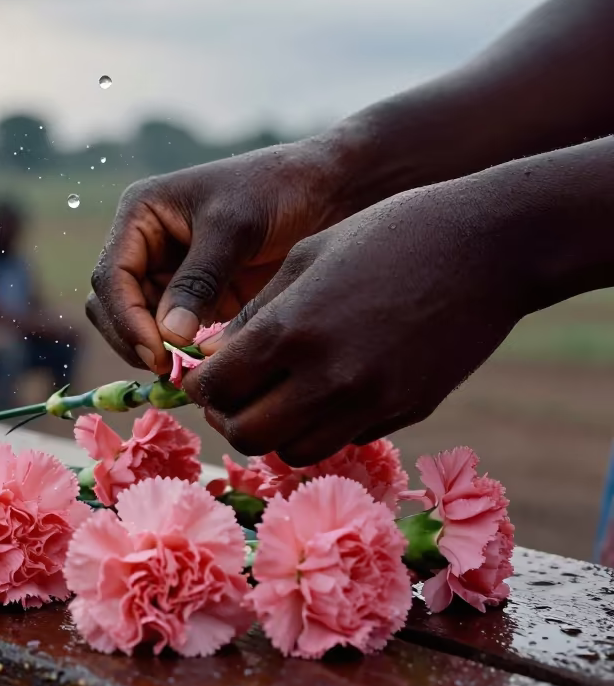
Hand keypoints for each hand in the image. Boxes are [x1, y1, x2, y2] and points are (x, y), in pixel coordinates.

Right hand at [85, 140, 347, 371]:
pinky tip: (206, 366)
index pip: (112, 276)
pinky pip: (175, 335)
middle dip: (135, 339)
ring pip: (140, 326)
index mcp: (140, 216)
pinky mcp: (197, 298)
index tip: (156, 352)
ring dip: (156, 351)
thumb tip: (169, 336)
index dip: (126, 318)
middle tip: (170, 370)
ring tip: (188, 371)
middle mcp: (145, 246)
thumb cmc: (273, 190)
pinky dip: (183, 354)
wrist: (322, 190)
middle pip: (114, 306)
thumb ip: (199, 280)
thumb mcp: (233, 228)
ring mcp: (170, 274)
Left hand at [186, 179, 527, 461]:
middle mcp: (327, 376)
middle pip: (247, 436)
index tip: (205, 375)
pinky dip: (324, 426)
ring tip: (279, 394)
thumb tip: (214, 359)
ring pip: (295, 452)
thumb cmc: (386, 234)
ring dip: (276, 430)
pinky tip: (330, 388)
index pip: (216, 389)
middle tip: (234, 393)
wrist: (485, 245)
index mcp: (291, 329)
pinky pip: (345, 440)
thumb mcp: (306, 257)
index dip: (199, 387)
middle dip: (230, 418)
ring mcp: (371, 401)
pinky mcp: (407, 412)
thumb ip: (255, 314)